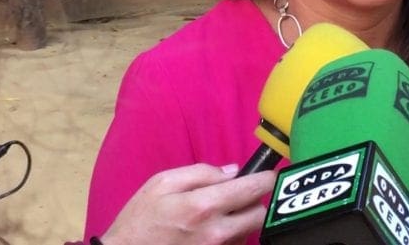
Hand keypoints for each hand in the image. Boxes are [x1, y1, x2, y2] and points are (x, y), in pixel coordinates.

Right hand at [100, 163, 275, 244]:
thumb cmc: (140, 220)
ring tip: (218, 216)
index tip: (268, 174)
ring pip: (249, 232)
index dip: (265, 179)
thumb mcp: (162, 183)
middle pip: (259, 215)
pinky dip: (231, 236)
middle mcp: (216, 233)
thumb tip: (232, 171)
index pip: (252, 190)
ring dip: (242, 221)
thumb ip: (200, 172)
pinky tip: (211, 231)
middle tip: (239, 195)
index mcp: (203, 206)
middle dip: (255, 202)